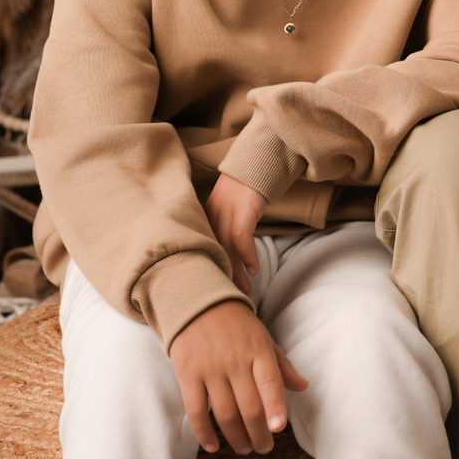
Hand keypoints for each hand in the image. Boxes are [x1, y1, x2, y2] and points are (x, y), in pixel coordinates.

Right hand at [169, 299, 308, 453]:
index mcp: (259, 350)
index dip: (275, 407)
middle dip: (258, 433)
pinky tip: (213, 446)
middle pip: (249, 405)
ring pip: (225, 413)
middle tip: (264, 448)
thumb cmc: (237, 325)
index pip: (270, 382)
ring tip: (245, 449)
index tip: (279, 429)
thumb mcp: (264, 338)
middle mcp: (236, 360)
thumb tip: (304, 386)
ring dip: (236, 437)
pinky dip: (204, 433)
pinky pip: (196, 411)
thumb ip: (282, 366)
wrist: (198, 304)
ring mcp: (210, 369)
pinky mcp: (188, 375)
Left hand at [206, 173, 267, 295]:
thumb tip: (223, 249)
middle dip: (222, 276)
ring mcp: (227, 214)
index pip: (201, 249)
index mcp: (204, 217)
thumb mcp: (227, 206)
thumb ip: (221, 224)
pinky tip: (254, 269)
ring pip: (227, 250)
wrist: (256, 162)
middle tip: (228, 295)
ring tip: (245, 289)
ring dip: (237, 272)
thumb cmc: (244, 186)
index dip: (208, 269)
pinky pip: (242, 239)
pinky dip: (248, 256)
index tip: (214, 287)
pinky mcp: (243, 211)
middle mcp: (212, 217)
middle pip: (213, 253)